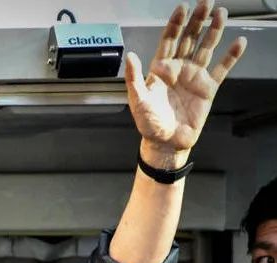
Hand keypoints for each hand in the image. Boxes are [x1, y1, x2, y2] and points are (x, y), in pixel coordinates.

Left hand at [126, 1, 245, 164]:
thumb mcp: (137, 100)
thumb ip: (133, 78)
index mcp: (161, 68)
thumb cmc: (149, 123)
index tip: (182, 8)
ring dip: (214, 31)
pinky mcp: (208, 88)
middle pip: (190, 39)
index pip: (169, 40)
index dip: (176, 24)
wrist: (165, 143)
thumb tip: (130, 56)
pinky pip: (221, 69)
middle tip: (206, 2)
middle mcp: (179, 68)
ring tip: (221, 13)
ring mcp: (194, 76)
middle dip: (197, 20)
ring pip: (206, 48)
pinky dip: (231, 56)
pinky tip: (239, 43)